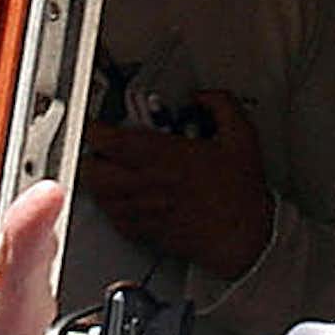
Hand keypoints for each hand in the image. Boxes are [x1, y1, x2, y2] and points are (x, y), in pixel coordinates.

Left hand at [79, 92, 271, 281]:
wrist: (243, 237)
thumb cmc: (241, 195)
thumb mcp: (242, 137)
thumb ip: (222, 106)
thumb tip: (203, 97)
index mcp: (165, 157)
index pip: (111, 140)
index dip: (95, 128)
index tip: (96, 122)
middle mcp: (148, 183)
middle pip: (94, 169)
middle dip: (91, 155)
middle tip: (99, 147)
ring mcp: (143, 210)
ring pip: (99, 195)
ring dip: (98, 180)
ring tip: (105, 169)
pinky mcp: (146, 231)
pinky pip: (114, 217)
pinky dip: (110, 205)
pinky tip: (121, 197)